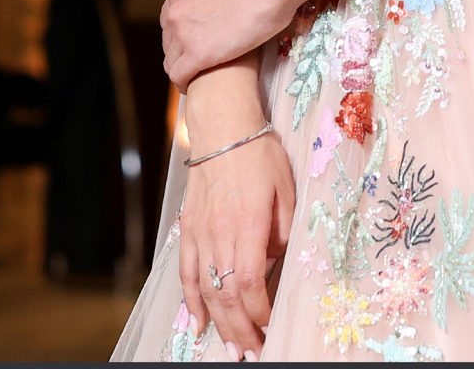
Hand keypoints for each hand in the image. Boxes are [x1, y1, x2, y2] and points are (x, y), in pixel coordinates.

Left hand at [163, 0, 305, 88]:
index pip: (169, 19)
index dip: (183, 30)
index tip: (196, 37)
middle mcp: (175, 12)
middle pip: (168, 41)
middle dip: (181, 49)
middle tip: (202, 55)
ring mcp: (184, 34)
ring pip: (171, 61)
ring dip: (183, 67)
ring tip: (198, 73)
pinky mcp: (197, 55)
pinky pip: (179, 76)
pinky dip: (184, 83)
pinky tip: (192, 85)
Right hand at [178, 110, 293, 359]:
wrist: (224, 128)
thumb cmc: (261, 154)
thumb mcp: (286, 187)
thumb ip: (283, 230)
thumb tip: (275, 262)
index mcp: (248, 222)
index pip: (250, 280)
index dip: (259, 309)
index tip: (271, 324)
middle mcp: (220, 232)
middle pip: (226, 294)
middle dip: (241, 329)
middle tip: (253, 352)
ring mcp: (200, 233)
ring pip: (206, 289)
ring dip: (220, 323)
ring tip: (233, 348)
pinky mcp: (188, 230)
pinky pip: (187, 272)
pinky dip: (192, 301)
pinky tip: (200, 323)